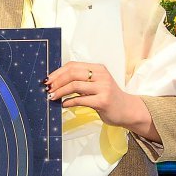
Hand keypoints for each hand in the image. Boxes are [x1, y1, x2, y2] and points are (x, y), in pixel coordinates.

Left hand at [44, 61, 159, 142]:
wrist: (127, 110)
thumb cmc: (108, 97)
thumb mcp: (97, 83)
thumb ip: (82, 80)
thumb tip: (57, 81)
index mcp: (98, 68)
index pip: (73, 65)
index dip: (58, 72)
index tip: (48, 80)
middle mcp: (101, 75)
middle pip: (72, 73)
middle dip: (57, 81)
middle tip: (48, 89)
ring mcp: (103, 88)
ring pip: (75, 85)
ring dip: (60, 92)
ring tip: (52, 97)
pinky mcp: (103, 101)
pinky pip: (80, 100)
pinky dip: (69, 102)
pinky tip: (64, 105)